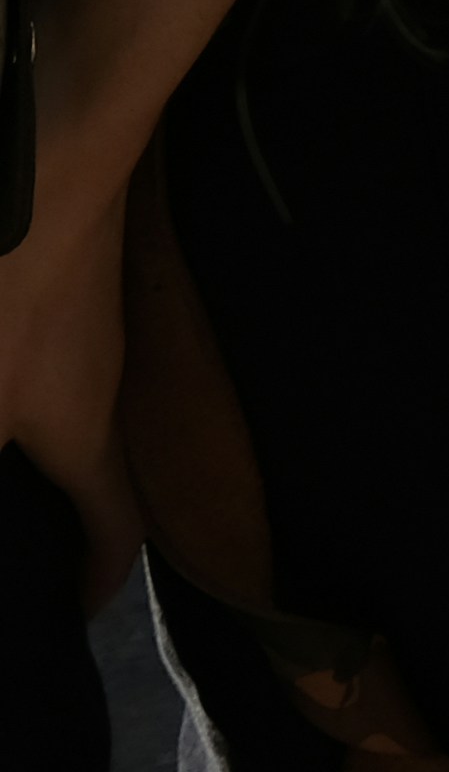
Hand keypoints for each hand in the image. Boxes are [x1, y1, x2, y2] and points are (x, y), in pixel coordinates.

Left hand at [0, 159, 137, 600]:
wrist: (60, 156)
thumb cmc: (13, 290)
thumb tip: (22, 501)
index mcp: (83, 435)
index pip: (115, 534)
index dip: (95, 585)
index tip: (69, 615)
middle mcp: (98, 391)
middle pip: (94, 481)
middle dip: (63, 527)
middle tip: (17, 549)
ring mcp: (84, 336)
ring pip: (65, 425)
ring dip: (34, 462)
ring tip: (2, 473)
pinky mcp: (63, 290)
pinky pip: (46, 377)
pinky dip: (20, 407)